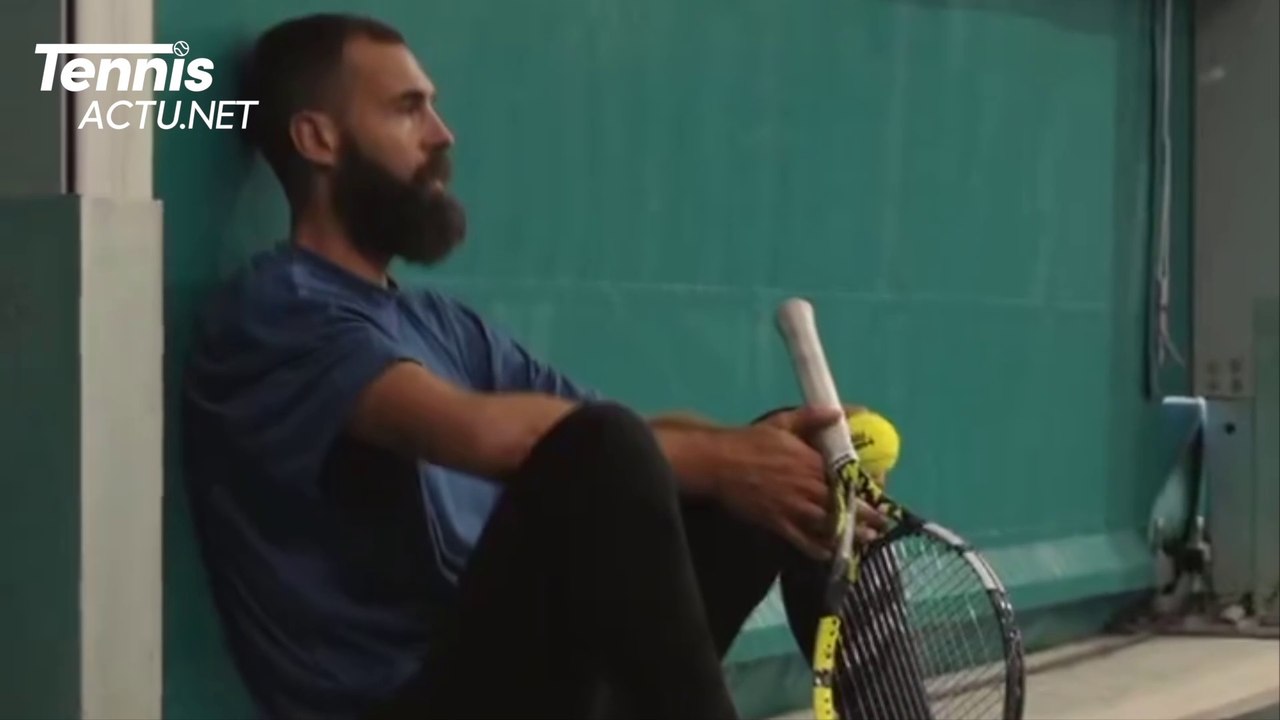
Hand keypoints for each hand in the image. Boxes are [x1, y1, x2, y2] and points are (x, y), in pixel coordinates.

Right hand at [715, 407, 887, 559]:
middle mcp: (806, 488)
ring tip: (866, 541)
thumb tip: (840, 412)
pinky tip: (830, 554)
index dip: (865, 488)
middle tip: (882, 525)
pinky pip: (802, 541)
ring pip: (827, 525)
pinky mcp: (777, 523)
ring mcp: (792, 508)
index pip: (846, 478)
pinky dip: (817, 549)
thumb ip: (813, 418)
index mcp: (811, 463)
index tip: (879, 493)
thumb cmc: (752, 441)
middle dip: (865, 516)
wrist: (719, 463)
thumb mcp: (784, 423)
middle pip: (843, 505)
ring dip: (849, 534)